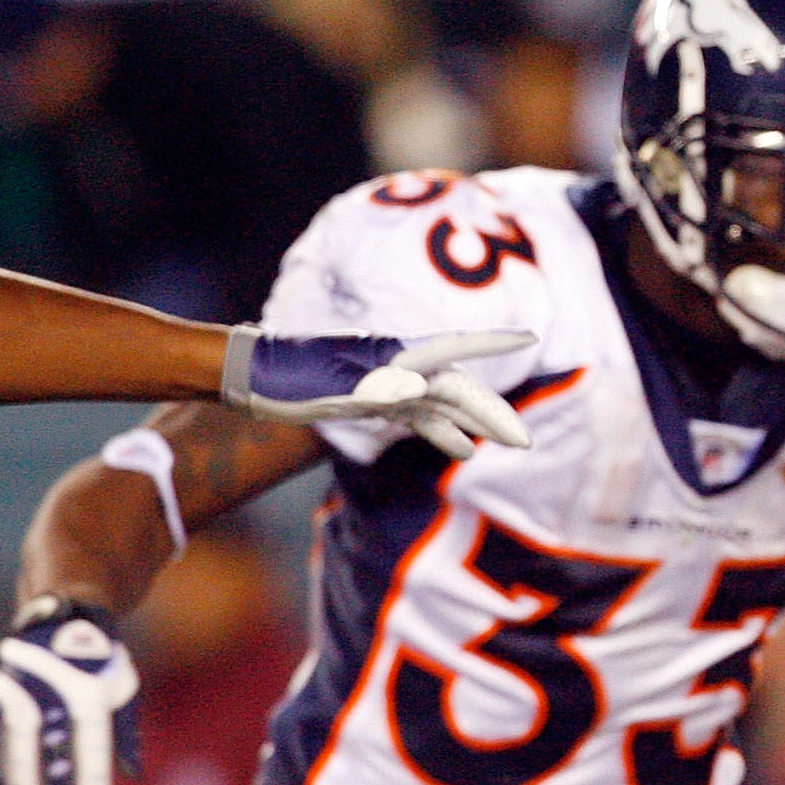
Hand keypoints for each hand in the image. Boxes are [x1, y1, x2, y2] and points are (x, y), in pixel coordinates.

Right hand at [0, 598, 138, 784]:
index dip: (94, 778)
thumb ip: (126, 729)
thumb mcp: (125, 686)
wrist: (65, 618)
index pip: (92, 744)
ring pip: (18, 746)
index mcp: (90, 690)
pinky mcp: (2, 693)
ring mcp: (23, 690)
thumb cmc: (103, 660)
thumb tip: (132, 773)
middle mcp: (52, 690)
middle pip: (49, 750)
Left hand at [224, 328, 532, 456]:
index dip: (494, 342)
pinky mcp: (375, 400)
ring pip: (441, 405)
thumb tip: (419, 390)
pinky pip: (418, 418)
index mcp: (396, 357)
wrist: (254, 377)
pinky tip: (457, 448)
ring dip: (469, 426)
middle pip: (457, 389)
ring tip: (499, 447)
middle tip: (522, 441)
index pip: (455, 347)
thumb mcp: (333, 384)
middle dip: (490, 414)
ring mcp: (389, 384)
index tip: (530, 336)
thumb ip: (378, 387)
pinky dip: (440, 432)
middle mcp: (401, 368)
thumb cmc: (291, 375)